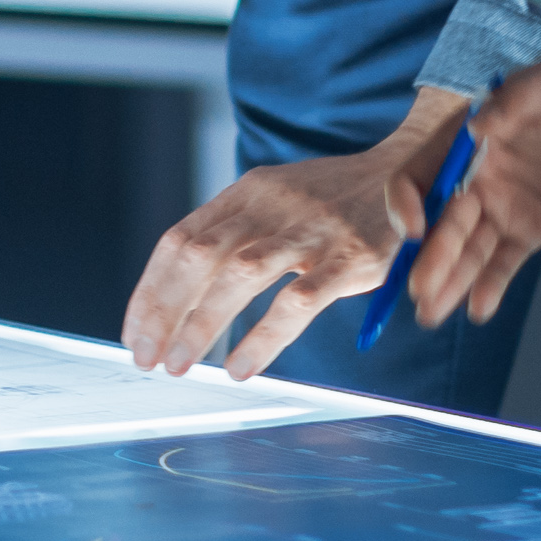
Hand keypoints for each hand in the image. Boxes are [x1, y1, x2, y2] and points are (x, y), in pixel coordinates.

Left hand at [123, 90, 465, 378]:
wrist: (406, 173)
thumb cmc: (333, 199)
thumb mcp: (277, 199)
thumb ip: (236, 233)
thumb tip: (183, 295)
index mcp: (247, 192)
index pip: (179, 240)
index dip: (151, 289)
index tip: (134, 331)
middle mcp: (271, 206)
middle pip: (199, 256)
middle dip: (164, 311)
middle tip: (147, 357)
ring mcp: (310, 231)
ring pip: (239, 277)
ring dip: (201, 325)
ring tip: (180, 365)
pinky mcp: (348, 259)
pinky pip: (296, 302)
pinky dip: (262, 338)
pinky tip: (241, 366)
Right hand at [406, 43, 540, 326]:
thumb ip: (511, 103)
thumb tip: (477, 129)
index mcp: (463, 142)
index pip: (417, 177)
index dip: (406, 203)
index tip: (415, 228)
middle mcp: (475, 178)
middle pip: (440, 224)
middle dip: (429, 258)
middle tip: (419, 291)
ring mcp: (503, 206)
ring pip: (468, 250)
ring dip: (449, 282)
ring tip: (432, 315)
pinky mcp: (533, 226)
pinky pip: (506, 259)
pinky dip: (491, 284)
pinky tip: (479, 309)